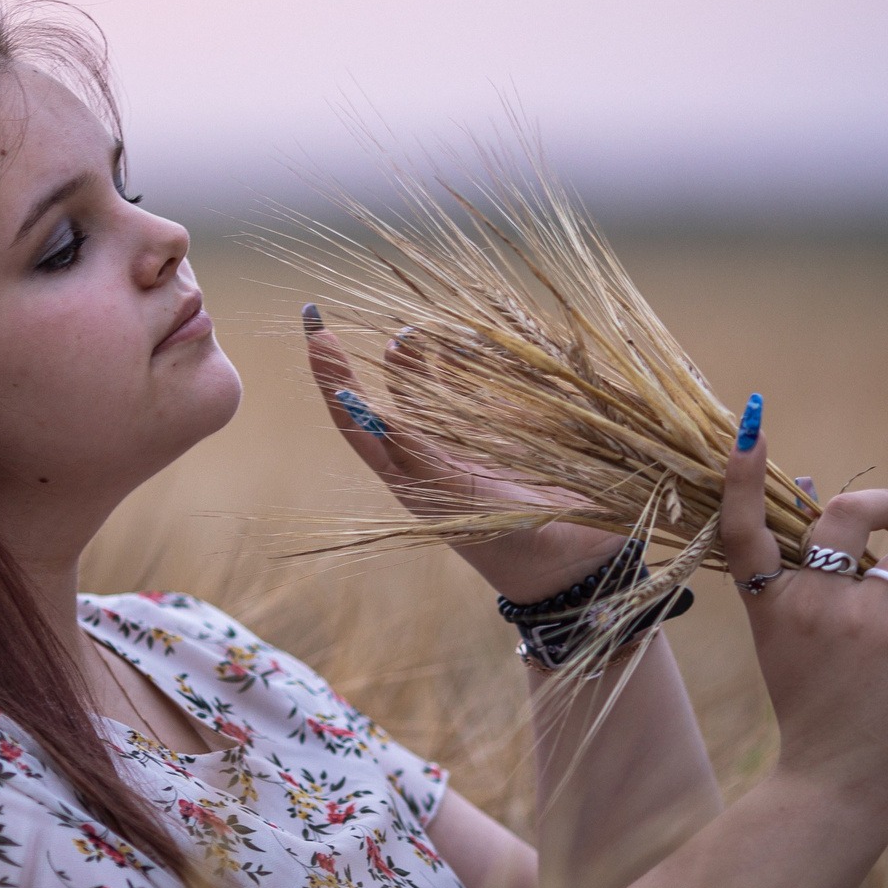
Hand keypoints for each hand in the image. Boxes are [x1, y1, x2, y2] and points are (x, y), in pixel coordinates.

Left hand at [302, 307, 630, 604]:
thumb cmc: (505, 540)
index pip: (357, 426)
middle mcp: (426, 461)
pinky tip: (458, 343)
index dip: (335, 384)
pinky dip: (460, 369)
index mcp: (407, 480)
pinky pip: (468, 396)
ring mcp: (460, 450)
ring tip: (406, 332)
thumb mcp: (455, 494)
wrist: (567, 563)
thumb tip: (368, 410)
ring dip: (409, 363)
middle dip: (353, 368)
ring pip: (420, 397)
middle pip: (377, 406)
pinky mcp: (497, 442)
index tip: (320, 340)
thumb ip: (416, 452)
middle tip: (325, 324)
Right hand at [718, 401, 887, 807]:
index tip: (750, 426)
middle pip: (845, 514)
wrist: (837, 783)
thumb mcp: (792, 646)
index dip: (744, 474)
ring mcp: (858, 621)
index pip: (744, 527)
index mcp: (770, 605)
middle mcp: (809, 603)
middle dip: (886, 502)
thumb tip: (841, 525)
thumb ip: (809, 590)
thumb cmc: (818, 714)